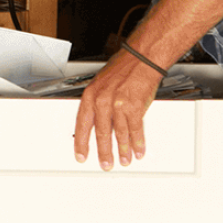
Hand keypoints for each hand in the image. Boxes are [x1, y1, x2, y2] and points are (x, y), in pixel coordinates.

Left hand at [73, 50, 163, 169]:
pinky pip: (135, 130)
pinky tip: (137, 150)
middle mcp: (103, 102)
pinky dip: (137, 143)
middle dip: (104, 152)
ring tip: (124, 160)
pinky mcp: (135, 107)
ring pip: (120, 135)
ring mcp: (119, 105)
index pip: (82, 125)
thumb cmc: (122, 67)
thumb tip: (96, 121)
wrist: (141, 58)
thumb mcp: (100, 83)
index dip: (81, 143)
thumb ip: (97, 102)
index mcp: (91, 96)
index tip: (81, 155)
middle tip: (105, 164)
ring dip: (123, 151)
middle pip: (102, 134)